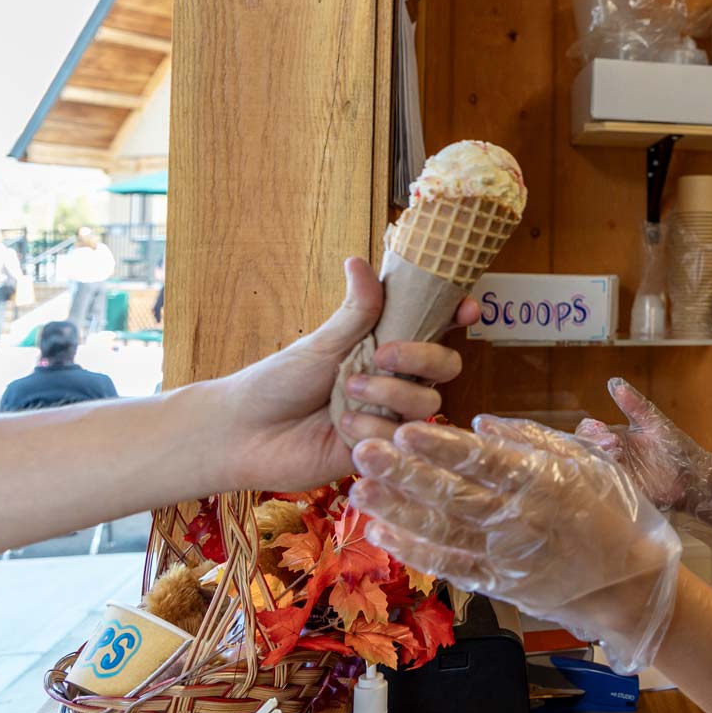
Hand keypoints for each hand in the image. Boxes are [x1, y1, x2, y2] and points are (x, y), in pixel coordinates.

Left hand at [217, 257, 478, 491]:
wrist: (244, 432)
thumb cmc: (278, 382)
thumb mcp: (321, 343)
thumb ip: (355, 311)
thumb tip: (359, 260)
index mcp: (384, 346)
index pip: (435, 328)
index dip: (457, 316)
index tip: (466, 309)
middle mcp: (395, 381)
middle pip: (445, 366)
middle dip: (421, 358)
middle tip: (381, 356)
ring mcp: (391, 417)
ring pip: (427, 404)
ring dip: (388, 395)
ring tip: (344, 397)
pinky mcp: (383, 452)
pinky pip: (402, 439)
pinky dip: (372, 431)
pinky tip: (342, 429)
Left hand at [350, 416, 680, 673]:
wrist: (631, 585)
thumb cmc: (614, 513)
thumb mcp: (588, 462)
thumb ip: (534, 439)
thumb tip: (482, 423)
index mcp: (542, 482)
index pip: (482, 461)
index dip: (440, 445)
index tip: (405, 428)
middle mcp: (518, 519)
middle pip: (451, 494)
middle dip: (403, 472)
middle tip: (364, 450)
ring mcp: (506, 556)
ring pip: (441, 531)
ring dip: (397, 510)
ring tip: (360, 489)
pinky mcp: (498, 585)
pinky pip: (449, 566)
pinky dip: (414, 552)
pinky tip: (382, 534)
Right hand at [575, 378, 711, 534]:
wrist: (693, 473)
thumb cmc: (673, 445)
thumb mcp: (653, 422)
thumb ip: (634, 404)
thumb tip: (613, 381)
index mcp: (615, 438)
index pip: (588, 433)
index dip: (589, 431)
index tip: (601, 428)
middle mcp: (613, 457)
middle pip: (587, 452)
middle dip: (593, 446)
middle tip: (611, 443)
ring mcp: (619, 475)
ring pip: (595, 470)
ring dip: (601, 463)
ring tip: (617, 456)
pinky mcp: (627, 491)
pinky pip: (610, 489)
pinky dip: (608, 482)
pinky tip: (617, 475)